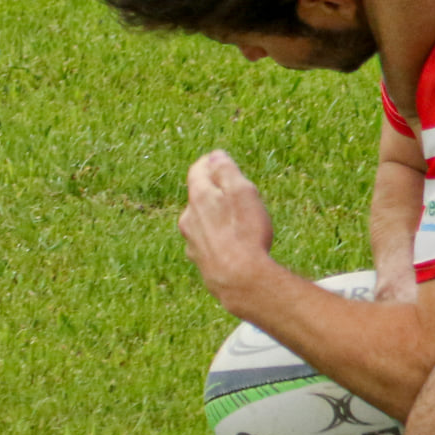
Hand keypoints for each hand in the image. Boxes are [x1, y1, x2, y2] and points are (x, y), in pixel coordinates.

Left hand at [180, 150, 276, 309]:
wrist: (239, 278)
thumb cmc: (245, 232)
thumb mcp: (242, 192)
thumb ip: (226, 171)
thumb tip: (214, 155)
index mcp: (199, 198)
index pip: (197, 171)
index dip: (209, 162)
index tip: (219, 158)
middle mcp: (189, 218)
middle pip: (199, 196)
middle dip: (214, 190)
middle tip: (235, 188)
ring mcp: (192, 241)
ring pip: (202, 220)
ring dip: (215, 215)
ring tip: (237, 218)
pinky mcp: (200, 260)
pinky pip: (207, 241)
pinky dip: (217, 236)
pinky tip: (233, 243)